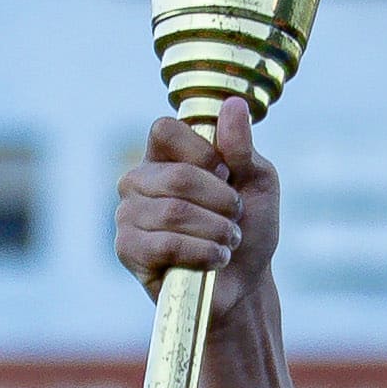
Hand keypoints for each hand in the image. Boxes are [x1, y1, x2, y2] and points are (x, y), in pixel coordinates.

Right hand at [117, 98, 282, 294]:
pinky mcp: (128, 250)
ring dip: (216, 231)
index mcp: (165, 155)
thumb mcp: (258, 181)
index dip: (202, 152)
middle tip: (235, 219)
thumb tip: (233, 105)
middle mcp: (138, 180)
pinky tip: (214, 260)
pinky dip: (202, 253)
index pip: (165, 130)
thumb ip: (242, 146)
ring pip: (173, 212)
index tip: (227, 175)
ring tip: (227, 242)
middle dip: (221, 202)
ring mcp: (128, 215)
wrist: (244, 282)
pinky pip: (165, 244)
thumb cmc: (249, 226)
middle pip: (177, 176)